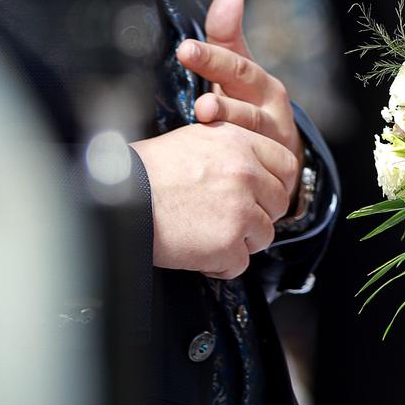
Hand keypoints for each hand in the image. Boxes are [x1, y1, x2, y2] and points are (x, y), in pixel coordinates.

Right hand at [135, 120, 298, 277]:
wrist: (118, 198)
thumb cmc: (146, 170)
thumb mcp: (195, 139)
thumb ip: (232, 150)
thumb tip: (254, 167)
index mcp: (241, 143)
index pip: (286, 166)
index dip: (275, 184)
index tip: (262, 197)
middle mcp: (247, 173)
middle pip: (278, 203)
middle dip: (258, 215)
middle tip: (227, 220)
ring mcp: (241, 209)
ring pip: (263, 235)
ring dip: (239, 241)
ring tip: (207, 236)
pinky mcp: (229, 242)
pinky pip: (240, 263)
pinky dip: (220, 265)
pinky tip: (197, 255)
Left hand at [177, 0, 303, 206]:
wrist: (280, 158)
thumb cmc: (249, 105)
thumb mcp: (238, 70)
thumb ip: (227, 35)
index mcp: (262, 87)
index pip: (237, 67)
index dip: (212, 59)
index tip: (185, 49)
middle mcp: (272, 116)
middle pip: (247, 108)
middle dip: (225, 105)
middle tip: (201, 105)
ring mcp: (273, 149)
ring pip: (252, 141)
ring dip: (231, 134)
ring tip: (206, 126)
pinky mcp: (273, 178)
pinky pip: (255, 173)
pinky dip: (236, 171)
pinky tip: (212, 169)